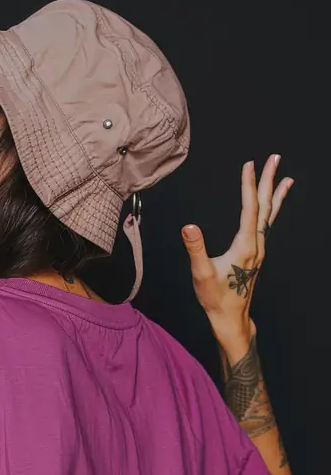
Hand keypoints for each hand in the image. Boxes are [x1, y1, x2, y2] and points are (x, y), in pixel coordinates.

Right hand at [181, 154, 293, 343]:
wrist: (230, 317)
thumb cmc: (215, 297)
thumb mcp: (201, 274)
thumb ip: (195, 249)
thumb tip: (188, 226)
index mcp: (245, 246)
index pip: (249, 209)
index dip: (249, 185)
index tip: (249, 164)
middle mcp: (257, 245)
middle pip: (265, 207)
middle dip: (269, 181)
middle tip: (275, 157)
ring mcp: (259, 249)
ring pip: (270, 216)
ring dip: (275, 194)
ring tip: (286, 178)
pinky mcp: (256, 254)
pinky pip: (267, 225)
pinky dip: (272, 210)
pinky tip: (271, 207)